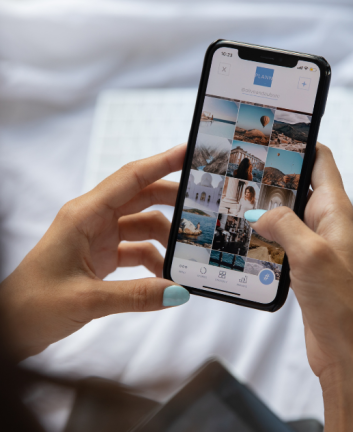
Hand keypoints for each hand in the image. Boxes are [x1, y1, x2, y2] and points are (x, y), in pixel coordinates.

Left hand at [0, 145, 190, 360]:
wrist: (9, 327)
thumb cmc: (32, 304)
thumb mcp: (87, 300)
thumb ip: (137, 296)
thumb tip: (179, 291)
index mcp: (83, 216)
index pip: (130, 179)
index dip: (162, 163)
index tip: (190, 151)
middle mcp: (91, 220)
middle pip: (143, 197)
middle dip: (175, 201)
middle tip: (207, 207)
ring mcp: (96, 238)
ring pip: (143, 225)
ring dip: (167, 240)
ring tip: (188, 257)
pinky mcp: (99, 257)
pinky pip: (138, 249)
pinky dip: (155, 261)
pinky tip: (166, 279)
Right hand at [245, 144, 352, 431]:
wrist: (352, 350)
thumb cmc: (343, 302)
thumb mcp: (312, 254)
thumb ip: (285, 225)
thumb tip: (260, 211)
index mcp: (337, 210)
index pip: (320, 160)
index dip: (299, 140)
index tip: (269, 127)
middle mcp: (327, 224)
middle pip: (296, 186)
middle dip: (268, 176)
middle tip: (232, 165)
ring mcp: (315, 248)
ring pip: (283, 217)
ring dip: (259, 210)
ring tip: (226, 199)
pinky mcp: (304, 271)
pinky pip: (278, 245)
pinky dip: (258, 240)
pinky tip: (235, 240)